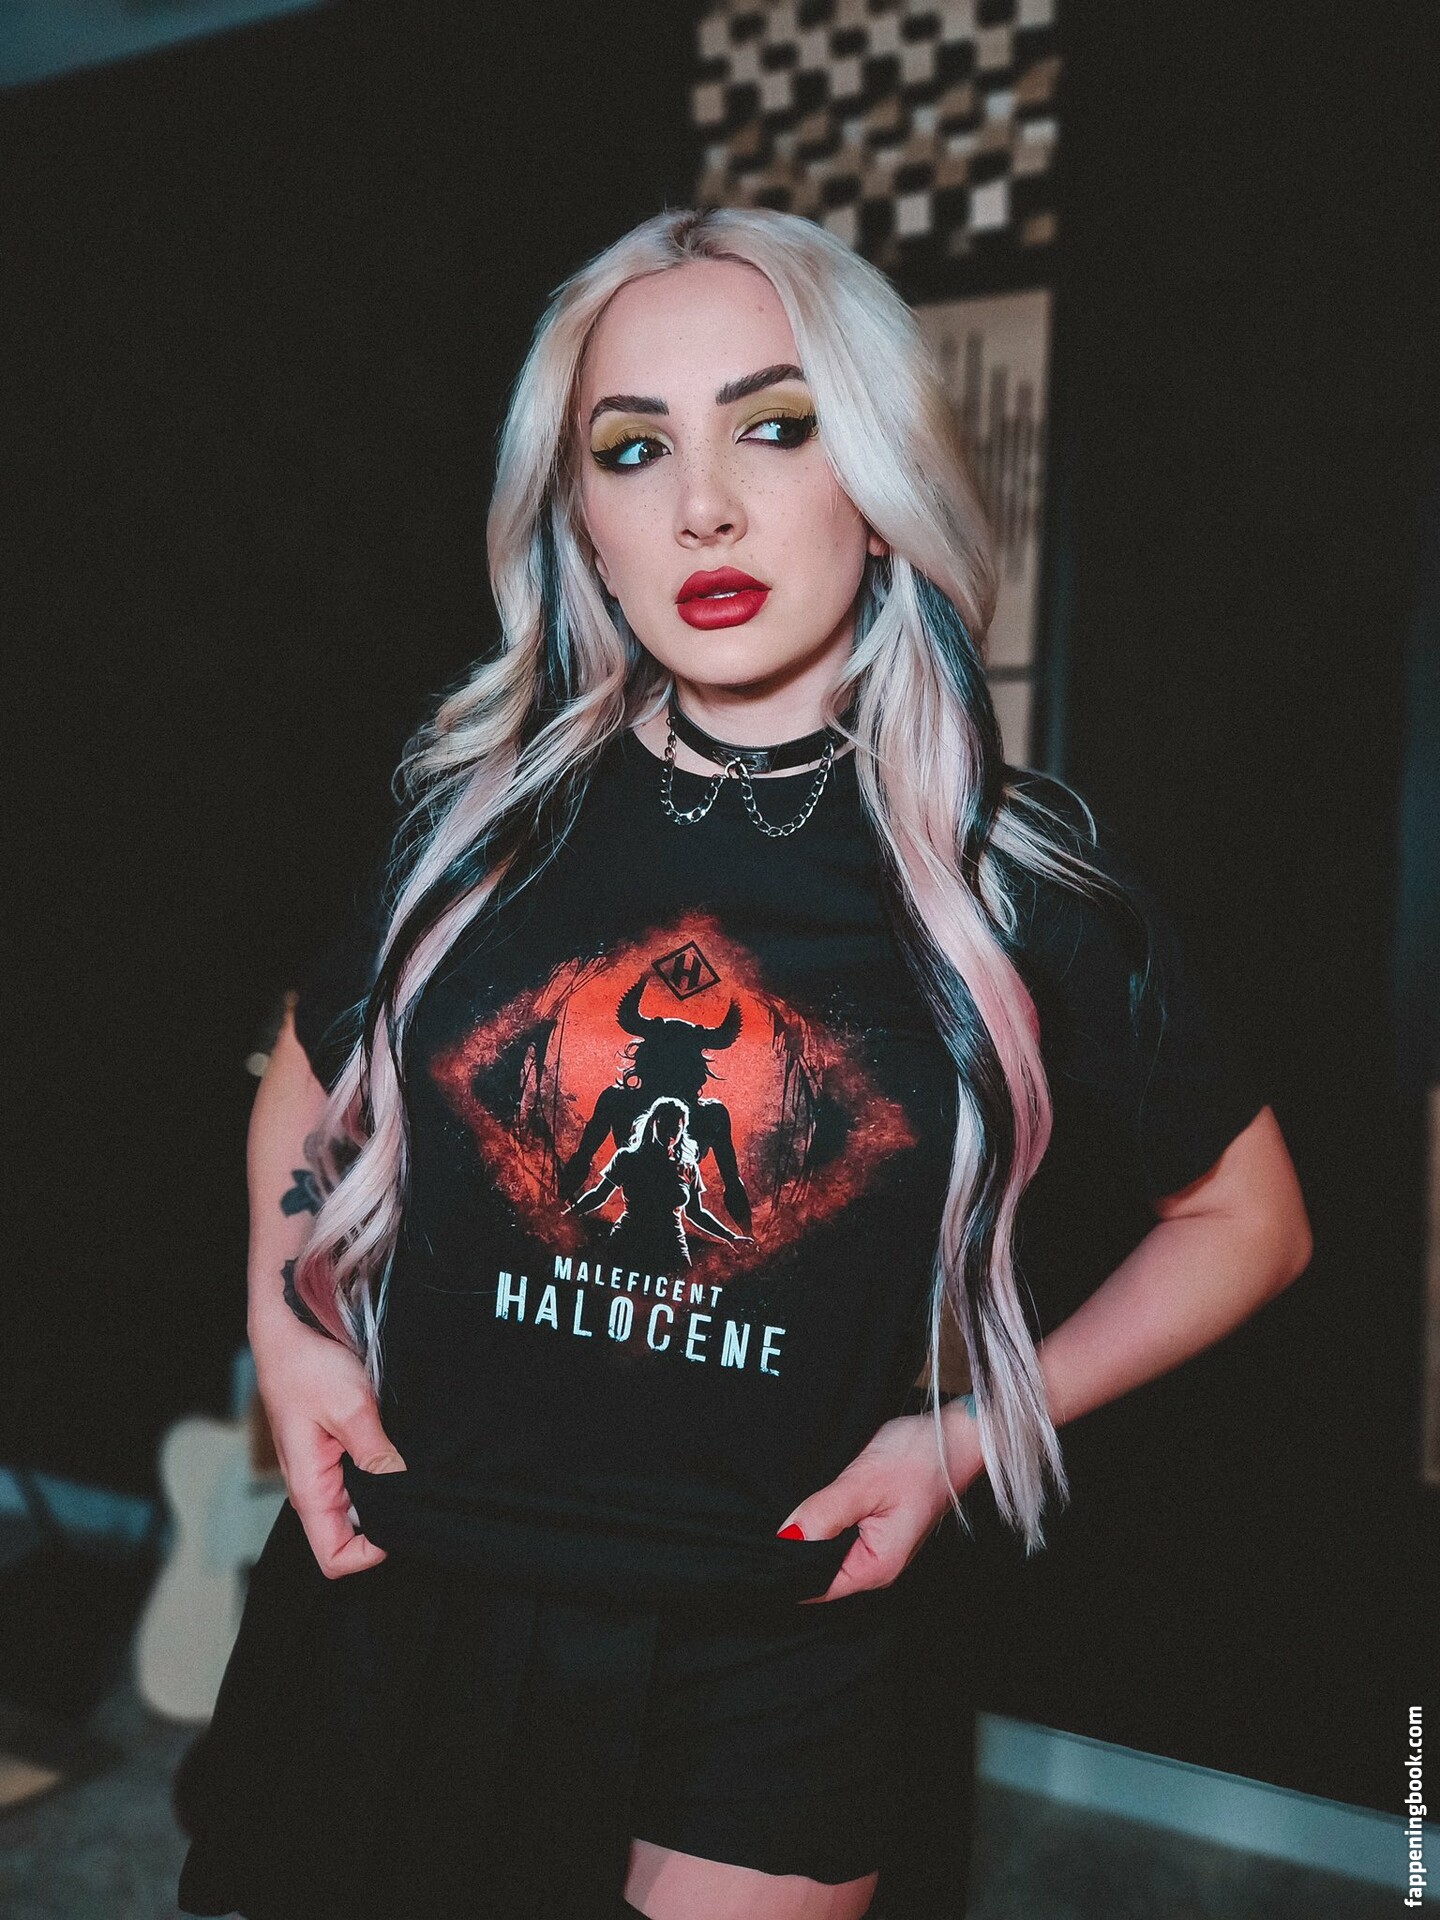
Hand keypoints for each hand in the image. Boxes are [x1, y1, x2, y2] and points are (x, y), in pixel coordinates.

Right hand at [250, 1309, 406, 1579]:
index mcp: (310, 1489)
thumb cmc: (306, 1365)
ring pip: (358, 1505)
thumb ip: (376, 1454)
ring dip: (386, 1491)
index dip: (371, 1554)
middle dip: (386, 1521)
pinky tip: (398, 1445)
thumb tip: (405, 1489)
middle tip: (418, 1488)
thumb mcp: (351, 1408)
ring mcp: (323, 1469)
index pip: (334, 1557)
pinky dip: (381, 1468)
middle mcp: (314, 1487)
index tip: (403, 1523)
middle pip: (350, 1536)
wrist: (288, 1326)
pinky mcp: (333, 1448)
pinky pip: (359, 1476)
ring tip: (410, 1463)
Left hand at [780, 1408, 983, 1603]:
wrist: (956, 1436)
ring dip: (807, 1532)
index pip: (814, 1586)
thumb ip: (823, 1513)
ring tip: (785, 1507)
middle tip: (762, 1520)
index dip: (783, 1568)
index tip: (756, 1547)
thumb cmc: (921, 1458)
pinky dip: (821, 1520)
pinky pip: (837, 1535)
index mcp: (876, 1566)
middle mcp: (876, 1566)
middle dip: (791, 1548)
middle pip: (817, 1571)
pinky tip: (810, 1502)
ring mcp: (877, 1548)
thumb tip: (782, 1539)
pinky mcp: (875, 1529)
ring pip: (825, 1552)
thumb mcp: (865, 1482)